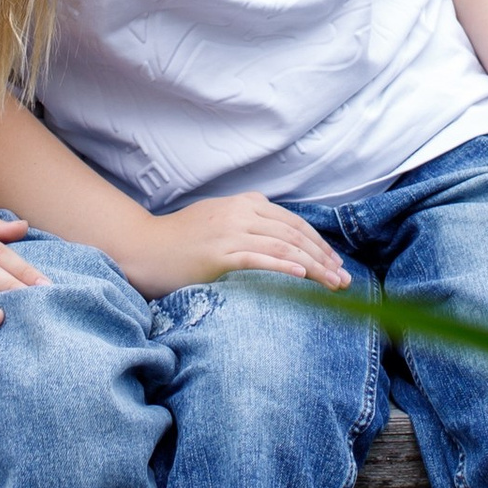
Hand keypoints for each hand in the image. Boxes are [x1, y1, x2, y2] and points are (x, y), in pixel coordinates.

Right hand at [118, 195, 349, 298]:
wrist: (143, 248)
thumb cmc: (181, 240)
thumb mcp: (218, 219)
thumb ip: (248, 222)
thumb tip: (281, 239)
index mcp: (245, 203)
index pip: (293, 223)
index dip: (319, 244)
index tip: (336, 264)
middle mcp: (240, 213)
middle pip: (294, 235)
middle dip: (324, 258)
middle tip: (344, 280)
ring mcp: (229, 232)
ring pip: (283, 247)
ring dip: (314, 267)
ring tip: (333, 284)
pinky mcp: (218, 253)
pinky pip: (258, 258)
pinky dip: (284, 267)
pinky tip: (303, 278)